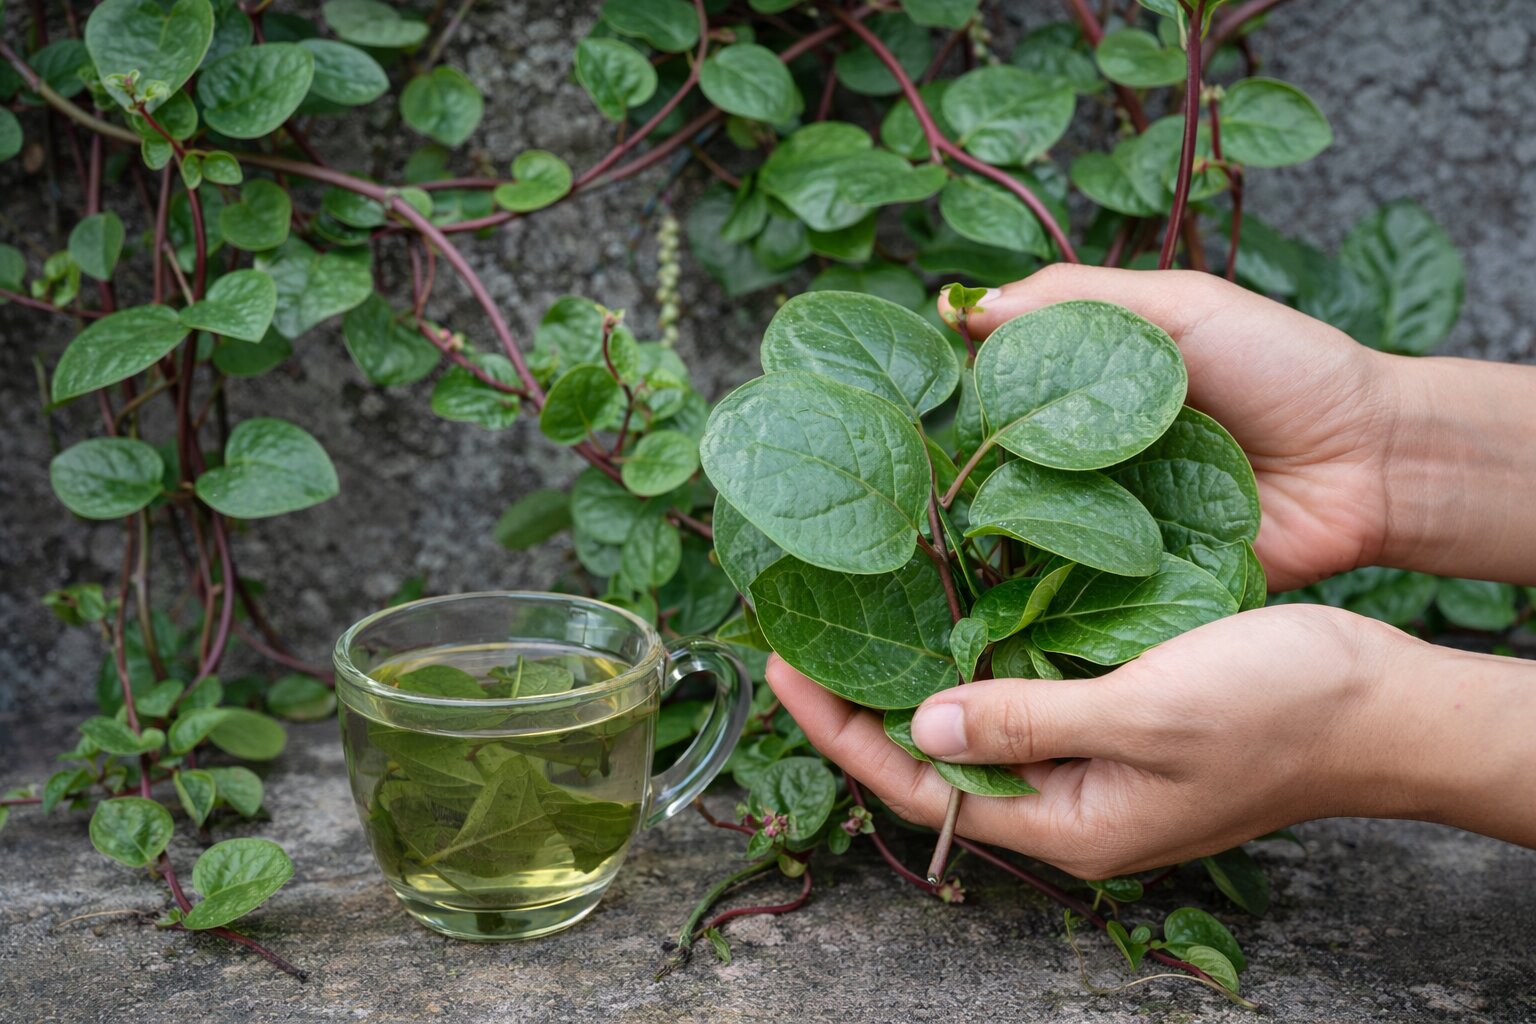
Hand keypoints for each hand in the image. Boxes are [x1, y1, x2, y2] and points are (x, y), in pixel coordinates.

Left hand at [768, 604, 1493, 877]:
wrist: (1386, 704)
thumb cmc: (1278, 712)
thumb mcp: (1142, 714)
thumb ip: (1028, 722)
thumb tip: (924, 727)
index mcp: (1070, 825)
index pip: (922, 789)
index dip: (843, 730)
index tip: (782, 669)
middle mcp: (1072, 806)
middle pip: (938, 763)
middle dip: (866, 705)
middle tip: (802, 637)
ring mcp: (1097, 769)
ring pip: (980, 728)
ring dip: (920, 678)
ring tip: (857, 620)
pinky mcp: (1121, 726)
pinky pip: (1028, 699)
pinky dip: (983, 659)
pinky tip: (956, 613)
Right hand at [943, 266, 1400, 589]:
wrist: (1369, 462)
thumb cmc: (1283, 365)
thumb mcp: (1180, 304)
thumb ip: (1076, 299)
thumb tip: (963, 306)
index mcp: (1089, 382)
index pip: (998, 386)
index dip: (956, 391)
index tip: (906, 393)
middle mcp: (1086, 451)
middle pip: (998, 462)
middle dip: (961, 466)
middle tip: (914, 474)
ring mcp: (1107, 517)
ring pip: (1026, 525)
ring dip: (995, 525)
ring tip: (945, 530)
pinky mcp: (1134, 575)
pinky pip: (1076, 581)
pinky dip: (1045, 578)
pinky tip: (1001, 577)